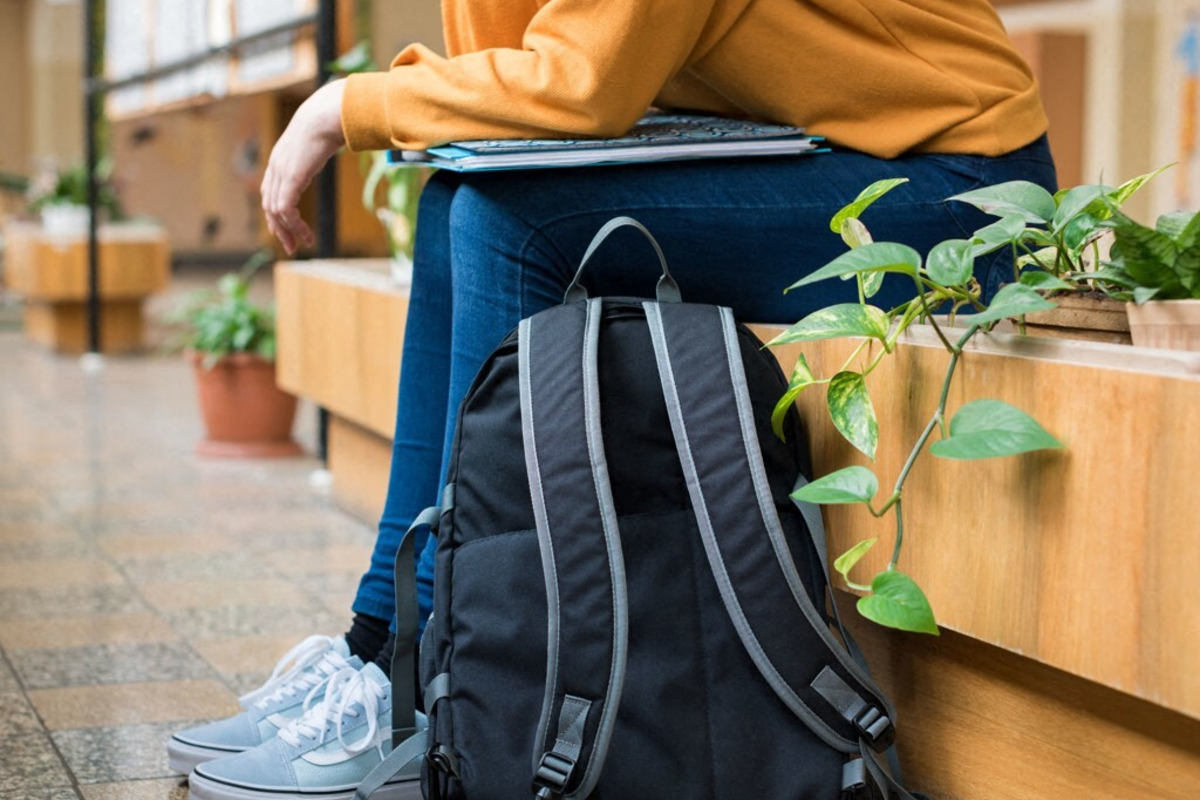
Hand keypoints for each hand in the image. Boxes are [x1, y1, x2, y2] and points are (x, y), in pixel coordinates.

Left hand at [261, 79, 346, 253]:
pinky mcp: (289, 179)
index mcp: (281, 157)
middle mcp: (276, 166)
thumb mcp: (324, 134)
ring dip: (287, 231)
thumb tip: (342, 134)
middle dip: (279, 228)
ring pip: (275, 211)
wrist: (327, 114)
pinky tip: (307, 235)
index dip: (277, 212)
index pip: (270, 190)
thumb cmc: (331, 119)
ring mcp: (280, 172)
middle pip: (269, 204)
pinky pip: (286, 210)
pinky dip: (294, 226)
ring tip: (300, 244)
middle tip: (291, 246)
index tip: (288, 227)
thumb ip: (325, 142)